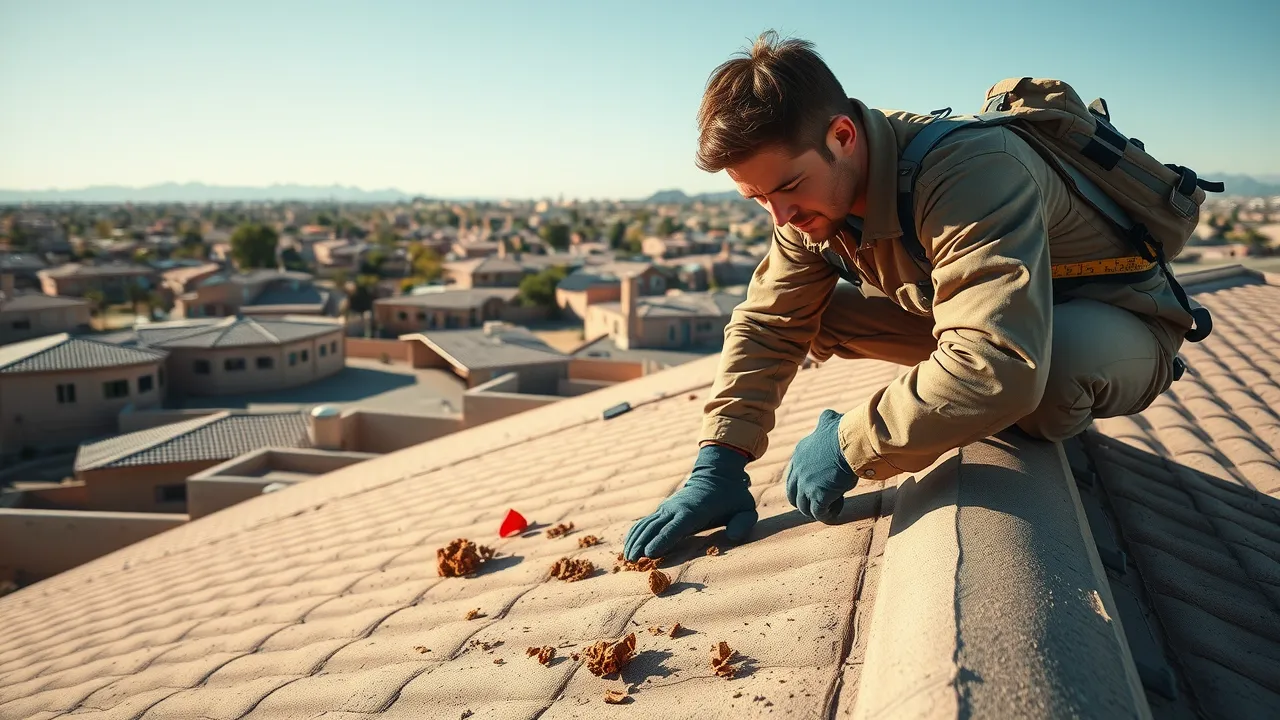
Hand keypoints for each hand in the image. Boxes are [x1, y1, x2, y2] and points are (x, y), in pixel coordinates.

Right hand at [623, 445, 756, 561]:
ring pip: (647, 524)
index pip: (676, 527)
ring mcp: (668, 507)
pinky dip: (635, 533)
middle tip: (632, 561)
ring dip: (636, 540)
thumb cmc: (733, 496)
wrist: (717, 474)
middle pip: (655, 527)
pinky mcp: (663, 509)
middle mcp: (677, 508)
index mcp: (696, 510)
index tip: (650, 552)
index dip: (663, 539)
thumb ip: (743, 523)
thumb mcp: (746, 508)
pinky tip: (628, 546)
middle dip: (643, 543)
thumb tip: (733, 537)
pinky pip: (645, 522)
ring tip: (627, 558)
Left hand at [786, 409, 856, 523]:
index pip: (795, 475)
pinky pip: (818, 513)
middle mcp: (798, 470)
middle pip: (794, 494)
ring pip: (804, 506)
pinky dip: (827, 515)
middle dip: (806, 500)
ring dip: (817, 509)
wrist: (851, 442)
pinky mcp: (818, 496)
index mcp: (799, 454)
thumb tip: (830, 416)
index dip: (806, 482)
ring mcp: (806, 485)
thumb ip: (825, 421)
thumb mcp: (830, 421)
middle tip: (822, 500)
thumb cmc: (844, 431)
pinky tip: (836, 510)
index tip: (822, 483)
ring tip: (833, 505)